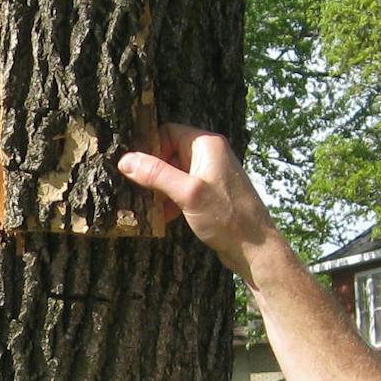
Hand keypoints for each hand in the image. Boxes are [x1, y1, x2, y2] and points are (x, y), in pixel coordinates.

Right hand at [118, 124, 284, 281]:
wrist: (255, 248)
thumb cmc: (227, 217)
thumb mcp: (187, 193)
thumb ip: (156, 174)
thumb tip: (125, 160)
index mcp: (207, 145)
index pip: (168, 131)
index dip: (150, 148)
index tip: (135, 170)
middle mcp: (210, 154)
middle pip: (169, 151)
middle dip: (153, 171)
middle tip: (137, 189)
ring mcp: (212, 174)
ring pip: (175, 172)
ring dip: (160, 188)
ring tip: (148, 206)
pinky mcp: (211, 193)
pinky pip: (184, 188)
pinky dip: (171, 199)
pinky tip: (163, 216)